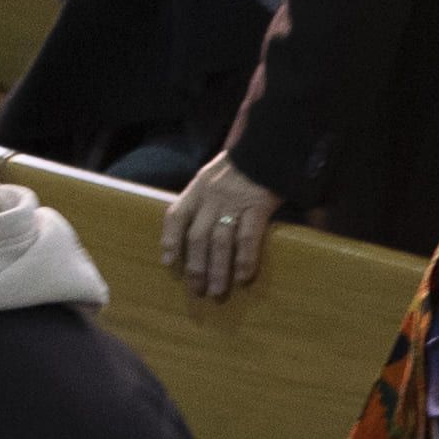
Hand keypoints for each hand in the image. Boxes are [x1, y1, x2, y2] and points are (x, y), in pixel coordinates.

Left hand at [161, 151, 286, 298]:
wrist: (270, 146)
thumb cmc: (244, 165)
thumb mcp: (214, 175)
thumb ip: (206, 197)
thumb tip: (201, 226)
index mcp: (198, 188)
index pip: (177, 216)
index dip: (170, 240)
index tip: (169, 262)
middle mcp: (212, 197)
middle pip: (198, 237)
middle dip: (195, 267)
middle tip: (197, 291)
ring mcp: (234, 202)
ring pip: (220, 242)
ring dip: (217, 270)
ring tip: (216, 292)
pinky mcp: (258, 206)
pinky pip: (248, 237)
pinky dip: (244, 259)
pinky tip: (243, 277)